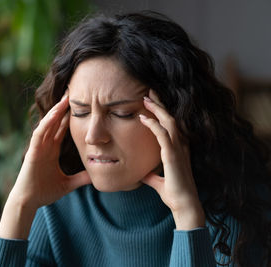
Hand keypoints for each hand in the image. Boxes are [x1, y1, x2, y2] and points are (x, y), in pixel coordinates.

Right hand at [0, 93, 90, 238]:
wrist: (29, 202)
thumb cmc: (44, 192)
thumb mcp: (68, 184)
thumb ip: (81, 178)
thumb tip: (96, 176)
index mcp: (52, 151)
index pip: (62, 130)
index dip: (69, 117)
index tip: (80, 106)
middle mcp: (45, 146)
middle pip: (55, 123)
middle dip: (63, 108)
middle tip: (73, 93)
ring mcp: (38, 147)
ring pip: (47, 124)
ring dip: (55, 112)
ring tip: (65, 99)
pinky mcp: (33, 151)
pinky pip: (39, 134)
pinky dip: (46, 124)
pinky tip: (54, 115)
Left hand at [139, 89, 204, 229]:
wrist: (183, 205)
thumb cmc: (173, 193)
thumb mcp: (158, 180)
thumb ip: (151, 174)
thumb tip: (142, 173)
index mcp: (179, 148)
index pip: (171, 124)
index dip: (162, 111)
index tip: (151, 102)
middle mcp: (181, 145)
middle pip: (171, 118)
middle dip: (160, 104)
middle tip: (148, 91)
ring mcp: (178, 149)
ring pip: (169, 121)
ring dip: (157, 109)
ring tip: (145, 98)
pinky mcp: (172, 155)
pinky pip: (162, 134)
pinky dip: (153, 124)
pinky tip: (142, 118)